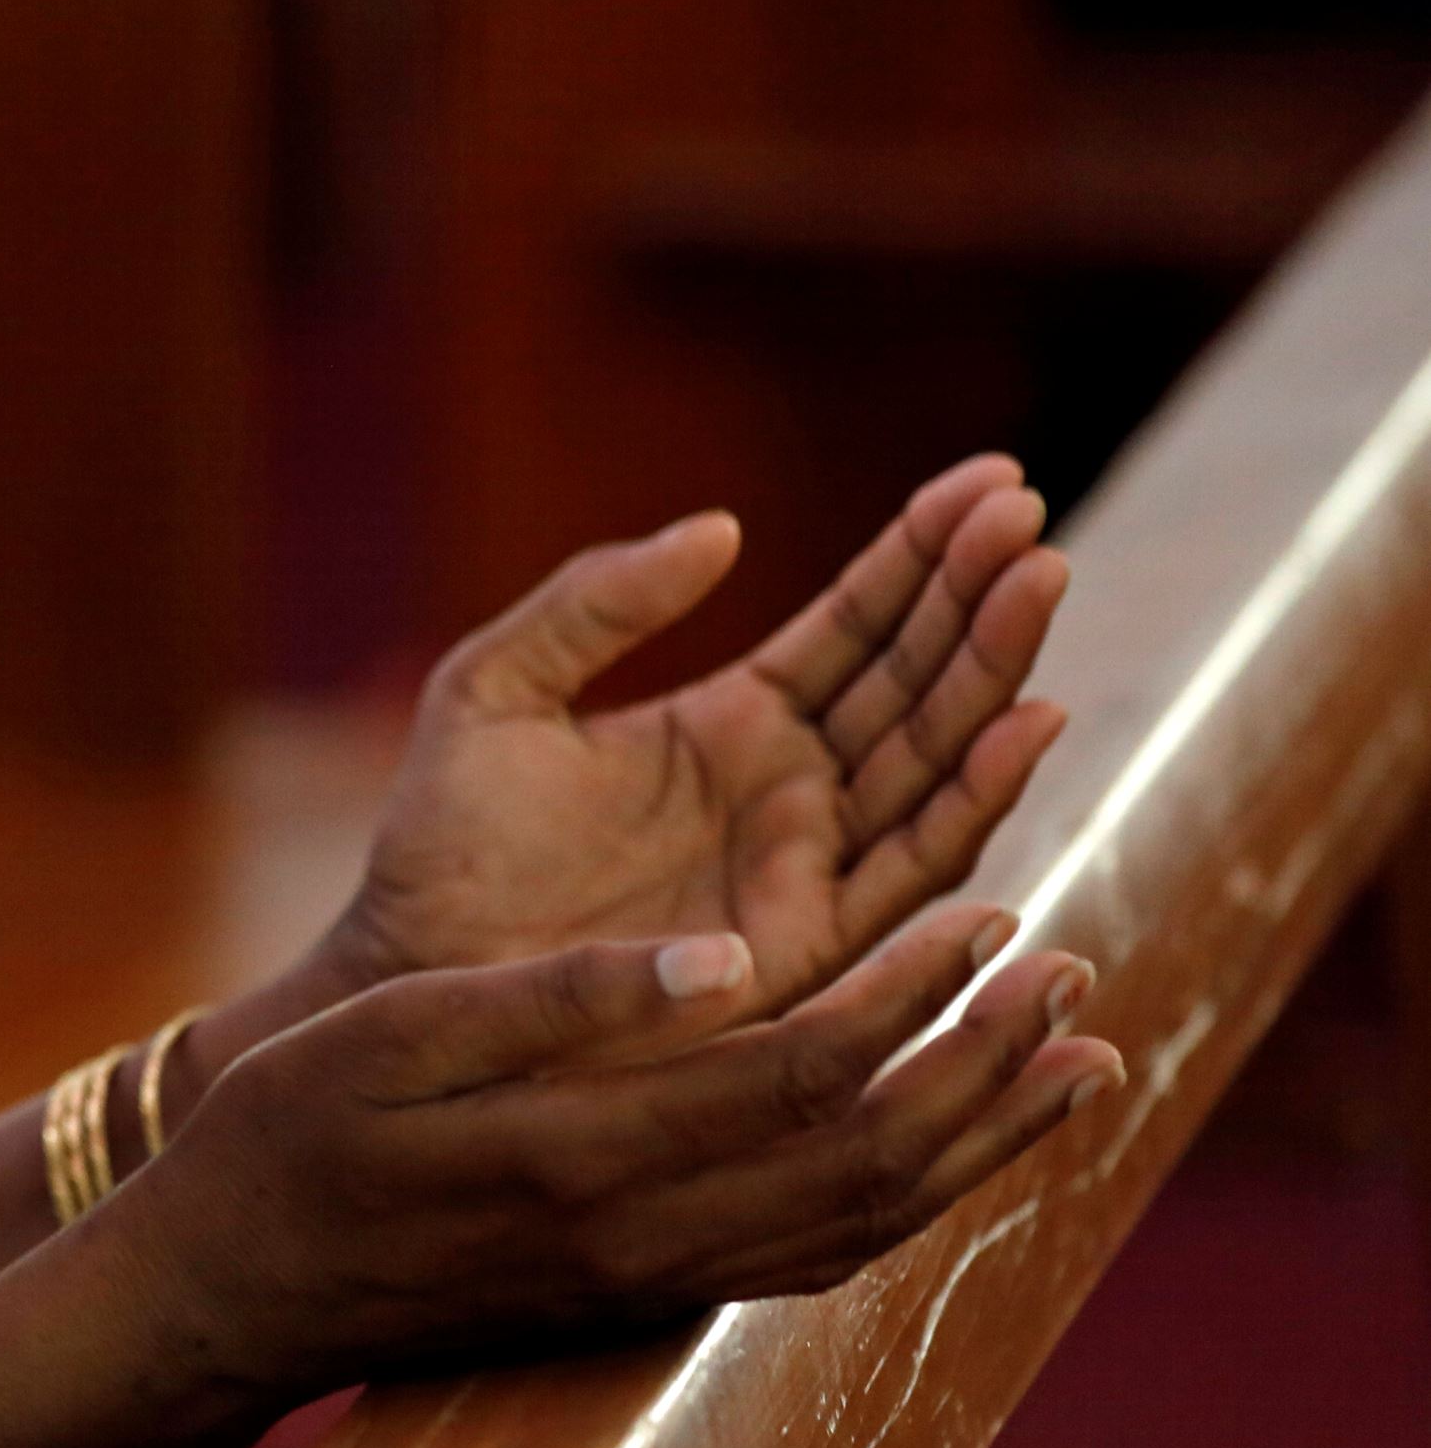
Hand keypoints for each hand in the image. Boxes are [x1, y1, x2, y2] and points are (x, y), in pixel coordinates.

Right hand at [114, 904, 1116, 1404]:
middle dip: (984, 1064)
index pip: (795, 1074)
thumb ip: (557, 998)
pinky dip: (917, 1198)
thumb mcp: (389, 1035)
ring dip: (980, 1139)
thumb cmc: (290, 1137)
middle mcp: (641, 1241)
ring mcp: (653, 1285)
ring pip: (867, 1221)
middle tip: (1068, 971)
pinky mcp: (651, 1300)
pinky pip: (821, 1258)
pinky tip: (957, 1144)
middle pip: (868, 1159)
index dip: (908, 995)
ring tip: (1071, 1057)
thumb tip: (725, 954)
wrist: (237, 1292)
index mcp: (577, 1156)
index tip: (986, 909)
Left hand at [336, 456, 1068, 1014]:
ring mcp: (807, 863)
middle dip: (977, 597)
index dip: (924, 554)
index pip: (855, 625)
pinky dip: (976, 792)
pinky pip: (914, 860)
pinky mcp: (810, 940)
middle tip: (1029, 515)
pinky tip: (1024, 718)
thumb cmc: (443, 841)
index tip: (996, 478)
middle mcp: (791, 791)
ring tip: (1038, 579)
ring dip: (994, 670)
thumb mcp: (495, 687)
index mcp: (729, 722)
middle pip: (915, 679)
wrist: (410, 969)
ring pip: (934, 755)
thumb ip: (595, 604)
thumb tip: (722, 527)